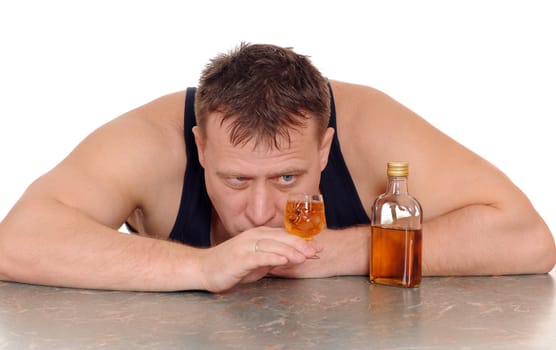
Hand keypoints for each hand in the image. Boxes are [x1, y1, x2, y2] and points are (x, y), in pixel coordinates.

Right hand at [197, 227, 321, 292]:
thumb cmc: (231, 266)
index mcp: (259, 236)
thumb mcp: (257, 263)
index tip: (318, 245)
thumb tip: (292, 257)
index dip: (302, 241)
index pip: (284, 236)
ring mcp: (245, 247)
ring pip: (272, 246)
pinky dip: (272, 257)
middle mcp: (253, 237)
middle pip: (281, 239)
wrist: (204, 269)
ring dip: (290, 250)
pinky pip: (258, 256)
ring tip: (305, 256)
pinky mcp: (239, 258)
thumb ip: (273, 258)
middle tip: (317, 250)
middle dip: (300, 244)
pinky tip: (284, 260)